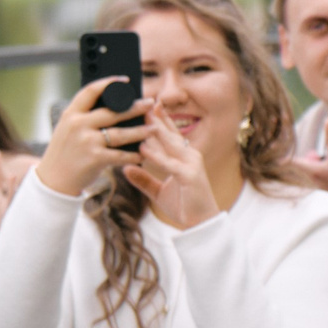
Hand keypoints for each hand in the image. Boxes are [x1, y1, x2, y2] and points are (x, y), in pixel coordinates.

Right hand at [36, 78, 148, 196]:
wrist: (53, 181)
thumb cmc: (65, 153)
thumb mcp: (67, 129)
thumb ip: (84, 117)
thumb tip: (113, 106)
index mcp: (71, 114)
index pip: (90, 91)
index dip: (108, 83)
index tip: (124, 80)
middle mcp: (78, 125)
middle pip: (112, 111)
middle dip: (135, 107)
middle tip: (150, 103)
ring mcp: (86, 142)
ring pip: (120, 134)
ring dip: (140, 131)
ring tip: (154, 128)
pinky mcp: (95, 159)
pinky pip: (120, 155)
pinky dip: (134, 155)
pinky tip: (144, 154)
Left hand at [122, 114, 220, 229]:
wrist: (201, 224)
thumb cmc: (185, 206)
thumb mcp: (158, 192)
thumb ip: (144, 180)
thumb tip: (125, 168)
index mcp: (184, 157)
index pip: (171, 135)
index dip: (160, 120)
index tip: (147, 107)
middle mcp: (190, 156)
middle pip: (171, 134)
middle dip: (157, 119)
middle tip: (142, 103)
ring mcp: (192, 165)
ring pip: (171, 145)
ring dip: (156, 131)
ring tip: (142, 118)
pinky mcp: (190, 176)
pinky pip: (170, 164)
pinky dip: (157, 156)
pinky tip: (144, 149)